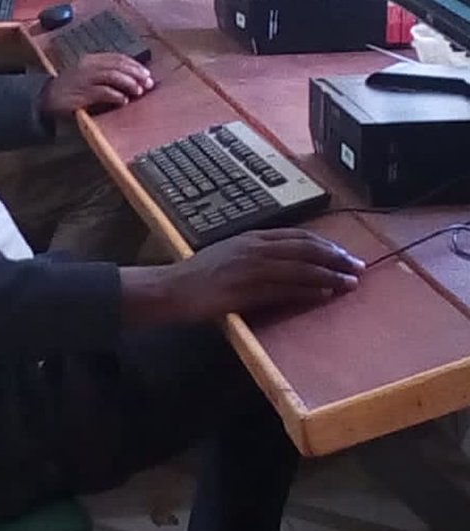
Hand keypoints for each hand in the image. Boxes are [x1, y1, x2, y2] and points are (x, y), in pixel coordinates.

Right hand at [39, 53, 152, 118]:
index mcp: (91, 60)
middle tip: (148, 83)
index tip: (147, 74)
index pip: (117, 58)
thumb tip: (132, 78)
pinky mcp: (81, 94)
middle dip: (136, 73)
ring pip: (112, 76)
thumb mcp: (87, 75)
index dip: (135, 65)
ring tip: (139, 91)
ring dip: (129, 83)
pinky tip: (124, 100)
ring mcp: (84, 79)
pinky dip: (116, 95)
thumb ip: (106, 73)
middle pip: (117, 65)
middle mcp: (88, 66)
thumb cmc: (71, 88)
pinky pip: (102, 92)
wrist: (46, 98)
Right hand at [121, 229, 365, 326]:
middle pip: (306, 249)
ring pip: (301, 268)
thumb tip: (284, 261)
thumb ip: (256, 254)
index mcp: (252, 237)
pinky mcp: (248, 289)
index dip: (326, 244)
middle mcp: (255, 248)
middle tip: (358, 267)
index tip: (344, 254)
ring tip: (349, 283)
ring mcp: (252, 268)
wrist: (172, 288)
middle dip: (336, 257)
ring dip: (329, 275)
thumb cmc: (197, 275)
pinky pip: (286, 288)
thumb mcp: (229, 254)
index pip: (299, 236)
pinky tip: (324, 294)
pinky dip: (308, 290)